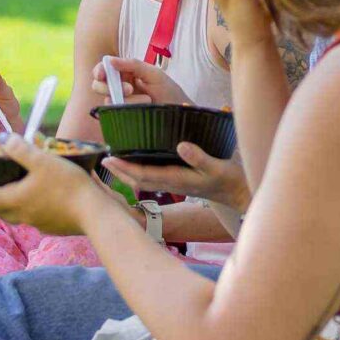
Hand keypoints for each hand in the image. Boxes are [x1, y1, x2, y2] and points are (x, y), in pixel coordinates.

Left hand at [0, 135, 114, 234]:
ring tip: (16, 190)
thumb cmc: (67, 186)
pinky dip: (33, 207)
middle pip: (0, 210)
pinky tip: (44, 198)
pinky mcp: (54, 226)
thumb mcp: (43, 161)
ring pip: (18, 215)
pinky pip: (36, 217)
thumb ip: (21, 150)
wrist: (95, 213)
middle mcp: (23, 215)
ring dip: (12, 204)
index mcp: (15, 200)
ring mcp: (39, 223)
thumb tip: (2, 139)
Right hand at [93, 56, 190, 107]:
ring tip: (146, 100)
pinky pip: (114, 114)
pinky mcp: (123, 117)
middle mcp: (119, 88)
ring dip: (125, 100)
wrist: (180, 113)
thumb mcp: (153, 74)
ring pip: (107, 100)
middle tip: (129, 89)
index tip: (102, 74)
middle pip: (99, 85)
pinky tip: (142, 108)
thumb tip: (109, 60)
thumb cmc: (169, 91)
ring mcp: (121, 104)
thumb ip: (132, 65)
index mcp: (125, 73)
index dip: (99, 70)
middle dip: (109, 86)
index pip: (104, 69)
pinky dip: (127, 110)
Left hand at [104, 141, 248, 209]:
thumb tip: (181, 145)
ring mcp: (173, 184)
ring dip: (126, 171)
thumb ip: (199, 157)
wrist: (237, 193)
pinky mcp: (177, 181)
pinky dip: (138, 170)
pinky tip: (133, 163)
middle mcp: (171, 183)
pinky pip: (151, 177)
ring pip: (143, 179)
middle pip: (137, 179)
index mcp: (177, 179)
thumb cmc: (228, 179)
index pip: (144, 175)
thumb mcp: (217, 166)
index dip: (125, 167)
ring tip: (111, 161)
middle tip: (101, 158)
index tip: (109, 158)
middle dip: (119, 170)